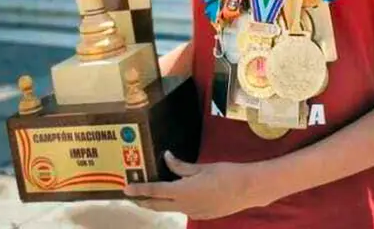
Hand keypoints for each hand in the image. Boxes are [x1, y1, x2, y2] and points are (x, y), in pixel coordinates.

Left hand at [125, 151, 270, 219]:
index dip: (139, 189)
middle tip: (134, 197)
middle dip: (143, 201)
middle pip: (157, 205)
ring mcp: (193, 212)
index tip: (126, 189)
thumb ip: (182, 166)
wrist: (248, 190)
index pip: (155, 190)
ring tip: (156, 196)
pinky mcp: (202, 215)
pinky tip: (183, 197)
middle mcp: (184, 205)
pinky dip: (178, 204)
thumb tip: (167, 158)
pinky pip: (185, 209)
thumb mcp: (203, 167)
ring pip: (171, 208)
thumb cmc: (226, 173)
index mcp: (182, 191)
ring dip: (160, 203)